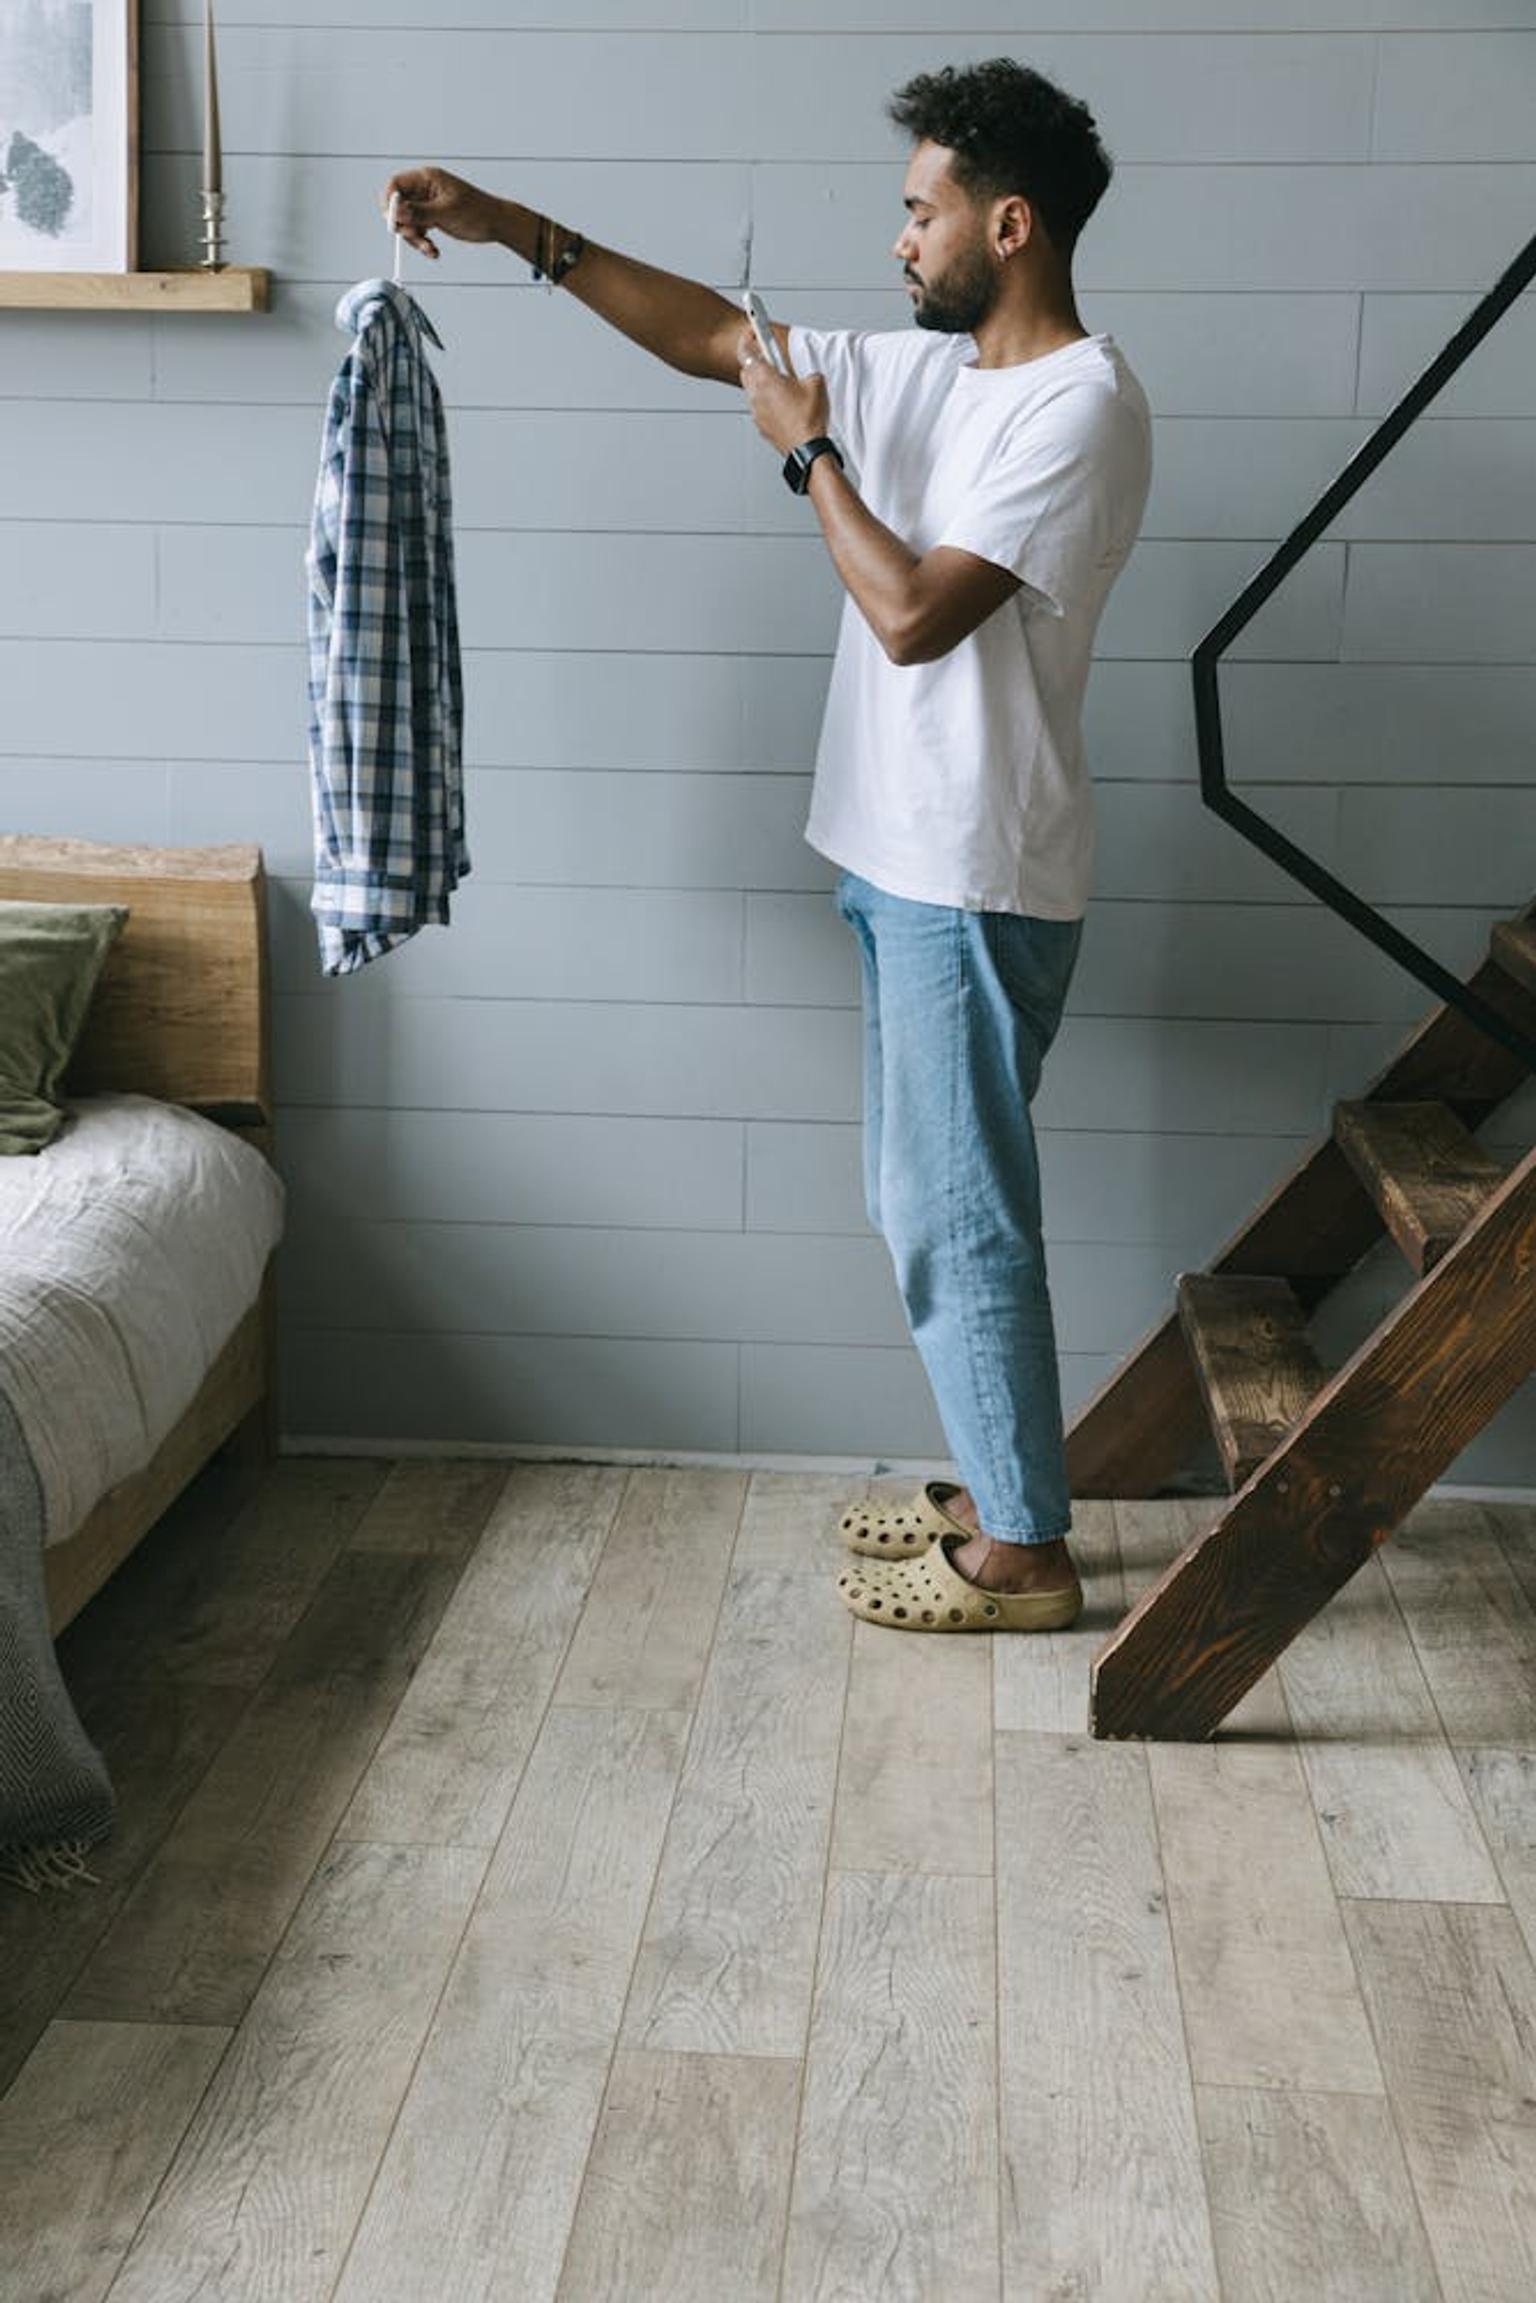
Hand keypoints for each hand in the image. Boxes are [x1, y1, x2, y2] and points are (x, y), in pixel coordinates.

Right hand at [382, 166, 502, 257]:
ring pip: (407, 222)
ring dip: (415, 239)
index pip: (396, 184)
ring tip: (430, 249)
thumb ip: (419, 212)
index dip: (390, 202)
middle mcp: (424, 189)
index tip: (393, 221)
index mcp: (426, 178)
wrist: (497, 223)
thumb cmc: (478, 212)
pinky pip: (419, 230)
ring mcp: (428, 204)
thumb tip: (396, 212)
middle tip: (416, 238)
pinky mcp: (433, 217)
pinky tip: (434, 251)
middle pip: (399, 206)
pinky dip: (423, 242)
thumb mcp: (446, 212)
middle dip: (404, 226)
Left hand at [738, 331, 830, 456]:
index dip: (749, 337)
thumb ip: (808, 373)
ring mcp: (756, 411)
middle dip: (757, 362)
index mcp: (765, 378)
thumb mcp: (816, 384)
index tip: (752, 330)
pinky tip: (784, 406)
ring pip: (752, 390)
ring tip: (782, 387)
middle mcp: (756, 394)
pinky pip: (760, 408)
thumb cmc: (808, 420)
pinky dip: (768, 403)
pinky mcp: (761, 425)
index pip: (748, 350)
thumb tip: (809, 376)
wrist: (807, 449)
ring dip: (763, 384)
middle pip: (747, 370)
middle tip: (771, 360)